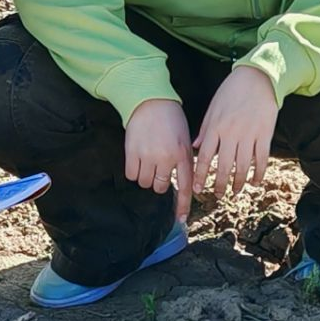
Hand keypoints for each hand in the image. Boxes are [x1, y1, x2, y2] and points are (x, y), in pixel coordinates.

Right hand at [125, 98, 194, 221]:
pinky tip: (137, 158)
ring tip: (148, 160)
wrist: (150, 100)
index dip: (182, 205)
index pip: (184, 186)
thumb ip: (185, 159)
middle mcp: (166, 158)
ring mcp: (148, 155)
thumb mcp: (185, 138)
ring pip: (145, 183)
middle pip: (160, 187)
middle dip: (159, 182)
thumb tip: (188, 182)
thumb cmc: (171, 119)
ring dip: (146, 176)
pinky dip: (133, 171)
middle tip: (158, 168)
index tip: (180, 220)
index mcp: (183, 155)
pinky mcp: (132, 152)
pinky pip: (131, 175)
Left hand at [193, 66, 277, 202]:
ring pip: (242, 166)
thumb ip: (205, 129)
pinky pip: (261, 159)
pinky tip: (255, 182)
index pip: (204, 157)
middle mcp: (231, 133)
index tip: (198, 189)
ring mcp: (249, 135)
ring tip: (235, 191)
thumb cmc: (232, 91)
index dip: (200, 175)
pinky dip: (259, 173)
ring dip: (238, 182)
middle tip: (218, 195)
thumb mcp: (213, 108)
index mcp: (215, 127)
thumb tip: (195, 148)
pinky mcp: (265, 134)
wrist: (257, 78)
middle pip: (223, 166)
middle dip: (219, 184)